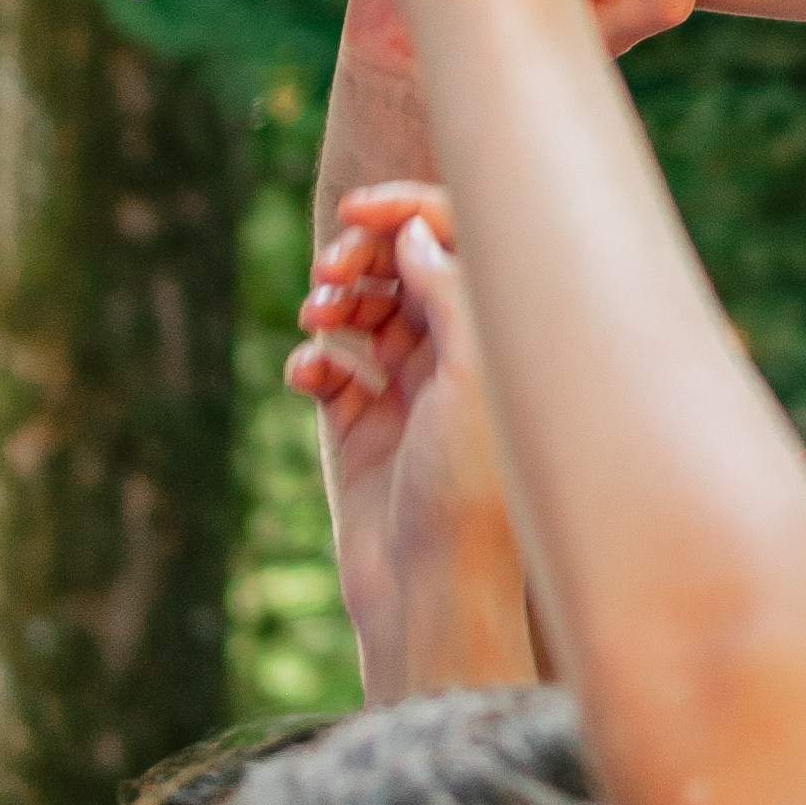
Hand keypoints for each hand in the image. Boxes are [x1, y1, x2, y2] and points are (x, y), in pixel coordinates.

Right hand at [287, 182, 535, 697]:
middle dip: (363, 254)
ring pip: (363, 314)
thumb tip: (416, 229)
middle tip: (333, 269)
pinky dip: (312, 360)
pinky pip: (329, 372)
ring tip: (317, 317)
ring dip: (334, 301)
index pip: (458, 240)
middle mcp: (458, 357)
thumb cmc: (468, 490)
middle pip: (404, 268)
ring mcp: (408, 393)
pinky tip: (307, 373)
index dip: (409, 212)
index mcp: (498, 336)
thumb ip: (449, 291)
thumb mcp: (469, 377)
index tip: (359, 213)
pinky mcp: (361, 432)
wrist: (428, 593)